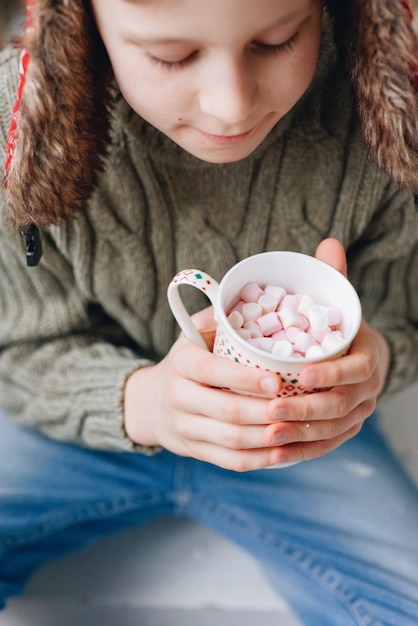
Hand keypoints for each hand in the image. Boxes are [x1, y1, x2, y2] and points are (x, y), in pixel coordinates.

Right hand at [124, 306, 284, 471]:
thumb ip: (218, 317)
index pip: (214, 371)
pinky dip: (258, 460)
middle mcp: (180, 397)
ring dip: (266, 439)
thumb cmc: (187, 361)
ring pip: (230, 440)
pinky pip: (229, 460)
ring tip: (295, 430)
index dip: (246, 379)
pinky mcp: (195, 451)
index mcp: (183, 364)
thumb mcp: (193, 334)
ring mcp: (186, 427)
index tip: (277, 381)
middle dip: (265, 412)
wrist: (150, 403)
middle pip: (227, 411)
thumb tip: (250, 299)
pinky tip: (282, 453)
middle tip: (297, 409)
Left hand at [264, 238, 390, 464]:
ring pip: (330, 430)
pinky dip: (300, 452)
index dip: (331, 374)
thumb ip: (333, 278)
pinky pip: (323, 447)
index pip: (355, 370)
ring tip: (267, 435)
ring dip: (299, 436)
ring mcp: (355, 415)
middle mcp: (366, 390)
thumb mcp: (339, 304)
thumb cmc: (338, 330)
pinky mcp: (340, 432)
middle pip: (340, 406)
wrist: (353, 359)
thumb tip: (328, 241)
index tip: (300, 375)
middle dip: (306, 410)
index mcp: (368, 357)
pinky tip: (273, 454)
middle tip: (271, 410)